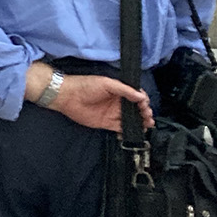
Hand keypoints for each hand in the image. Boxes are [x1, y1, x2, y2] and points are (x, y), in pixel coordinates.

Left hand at [27, 62, 152, 133]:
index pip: (136, 96)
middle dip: (145, 113)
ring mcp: (112, 113)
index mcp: (119, 91)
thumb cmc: (85, 85)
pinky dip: (128, 132)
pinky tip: (134, 133)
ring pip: (130, 120)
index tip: (146, 106)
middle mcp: (117, 102)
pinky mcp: (106, 123)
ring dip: (140, 123)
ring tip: (146, 126)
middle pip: (136, 109)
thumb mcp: (106, 83)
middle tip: (149, 118)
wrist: (67, 96)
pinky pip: (120, 128)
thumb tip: (141, 96)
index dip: (143, 101)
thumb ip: (124, 90)